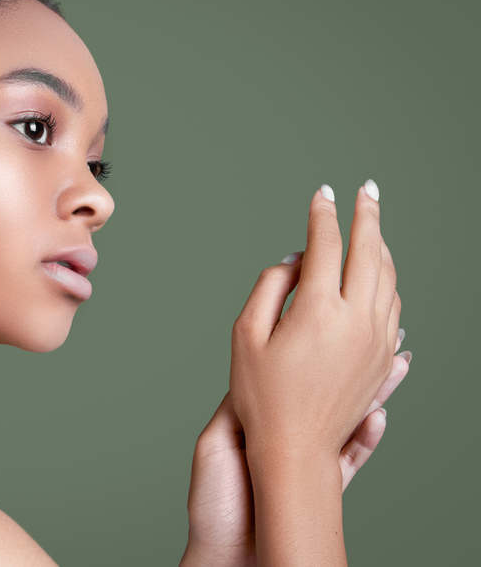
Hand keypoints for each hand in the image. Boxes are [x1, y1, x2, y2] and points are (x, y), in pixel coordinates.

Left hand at [180, 347, 409, 566]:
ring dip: (369, 396)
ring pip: (344, 421)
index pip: (283, 379)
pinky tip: (380, 414)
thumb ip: (235, 411)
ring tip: (394, 366)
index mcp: (254, 424)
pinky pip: (352, 457)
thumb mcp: (217, 444)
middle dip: (348, 369)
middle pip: (322, 395)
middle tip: (376, 339)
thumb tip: (248, 377)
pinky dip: (367, 437)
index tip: (319, 329)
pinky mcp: (324, 487)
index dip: (301, 354)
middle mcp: (285, 438)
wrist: (225, 555)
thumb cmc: (212, 504)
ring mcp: (307, 462)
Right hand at [226, 183, 402, 564]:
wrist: (296, 450)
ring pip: (389, 279)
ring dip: (382, 248)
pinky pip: (395, 309)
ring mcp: (377, 341)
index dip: (322, 214)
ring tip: (374, 229)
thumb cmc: (262, 396)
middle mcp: (356, 321)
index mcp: (318, 310)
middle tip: (367, 192)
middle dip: (368, 215)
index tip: (322, 194)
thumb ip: (269, 288)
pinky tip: (382, 278)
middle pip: (370, 252)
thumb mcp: (246, 336)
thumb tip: (292, 260)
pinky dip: (389, 283)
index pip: (326, 245)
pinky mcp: (384, 361)